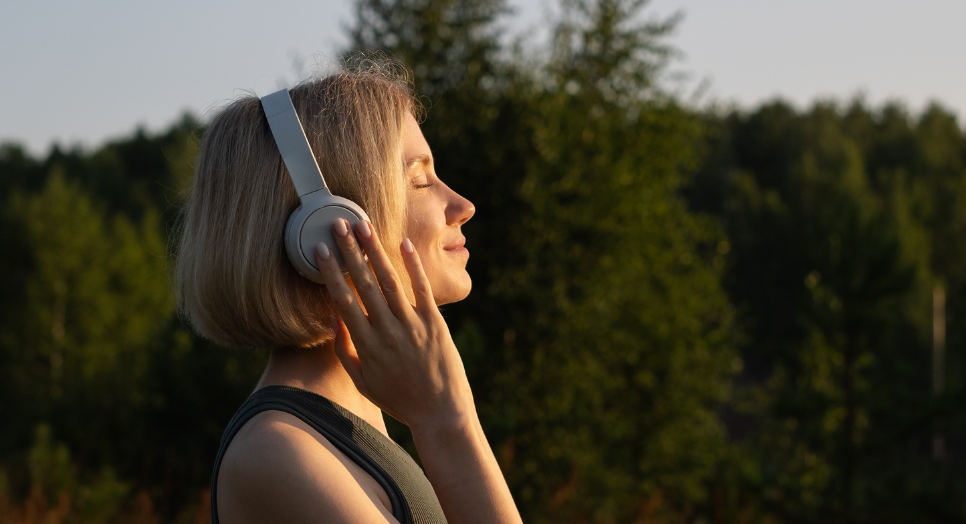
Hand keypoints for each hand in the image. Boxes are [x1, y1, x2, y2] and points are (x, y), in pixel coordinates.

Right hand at [314, 218, 473, 430]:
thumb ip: (345, 351)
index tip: (320, 250)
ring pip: (390, 281)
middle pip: (364, 284)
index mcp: (366, 346)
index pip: (343, 301)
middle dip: (350, 252)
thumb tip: (334, 319)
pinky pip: (422, 289)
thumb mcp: (363, 382)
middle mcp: (387, 332)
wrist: (440, 413)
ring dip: (376, 252)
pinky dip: (413, 265)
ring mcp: (412, 326)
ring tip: (364, 226)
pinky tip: (404, 243)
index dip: (331, 272)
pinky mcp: (435, 324)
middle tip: (338, 225)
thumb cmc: (399, 399)